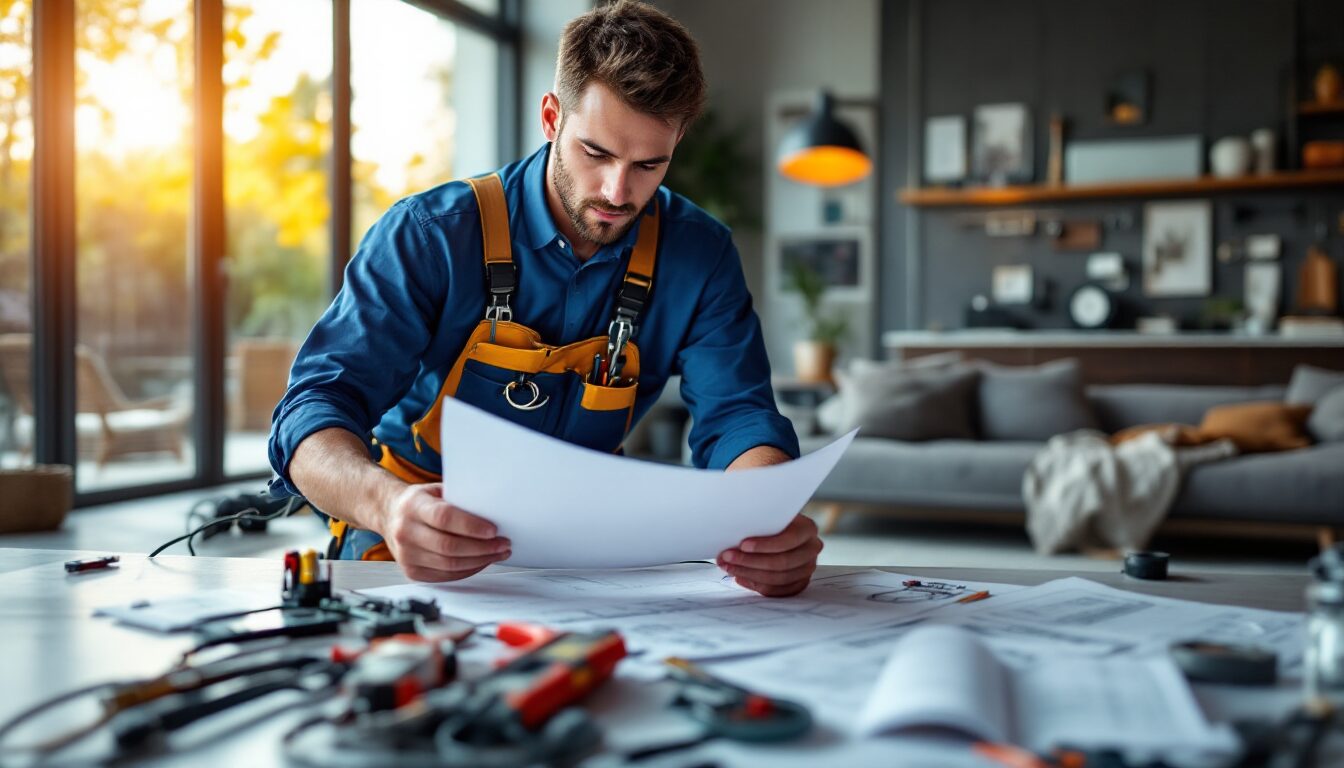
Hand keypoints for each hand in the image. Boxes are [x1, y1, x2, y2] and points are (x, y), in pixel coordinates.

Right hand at [377, 483, 510, 581]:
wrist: (388, 514)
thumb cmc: (419, 501)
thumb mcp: (435, 491)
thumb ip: (458, 499)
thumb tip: (494, 509)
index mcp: (413, 506)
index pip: (444, 518)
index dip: (471, 526)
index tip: (494, 530)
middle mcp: (406, 532)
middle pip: (449, 546)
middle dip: (482, 548)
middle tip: (503, 543)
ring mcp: (406, 555)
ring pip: (449, 565)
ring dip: (479, 561)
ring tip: (498, 553)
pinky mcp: (411, 572)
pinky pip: (445, 576)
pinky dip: (468, 570)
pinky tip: (482, 561)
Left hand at [717, 514, 821, 596]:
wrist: (782, 529)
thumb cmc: (771, 521)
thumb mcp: (768, 515)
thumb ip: (758, 521)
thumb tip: (733, 531)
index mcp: (808, 529)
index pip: (789, 540)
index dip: (765, 545)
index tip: (742, 545)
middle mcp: (812, 549)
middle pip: (782, 563)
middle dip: (750, 561)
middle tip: (727, 557)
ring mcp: (807, 568)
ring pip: (778, 579)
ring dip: (749, 574)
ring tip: (729, 567)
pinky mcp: (799, 583)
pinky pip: (778, 591)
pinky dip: (756, 585)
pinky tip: (740, 577)